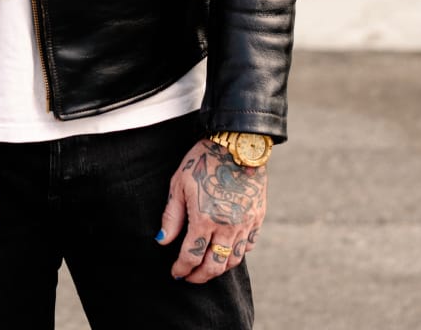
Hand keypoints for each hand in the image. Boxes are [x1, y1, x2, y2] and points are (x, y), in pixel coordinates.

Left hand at [155, 137, 266, 282]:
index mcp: (205, 219)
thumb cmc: (204, 160)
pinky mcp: (258, 216)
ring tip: (207, 266)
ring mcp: (246, 222)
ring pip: (233, 259)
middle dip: (199, 276)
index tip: (175, 273)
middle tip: (190, 277)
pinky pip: (249, 244)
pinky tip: (227, 250)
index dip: (181, 270)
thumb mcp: (179, 184)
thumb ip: (172, 216)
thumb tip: (163, 241)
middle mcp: (227, 226)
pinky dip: (238, 253)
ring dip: (219, 268)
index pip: (191, 257)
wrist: (239, 143)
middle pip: (214, 265)